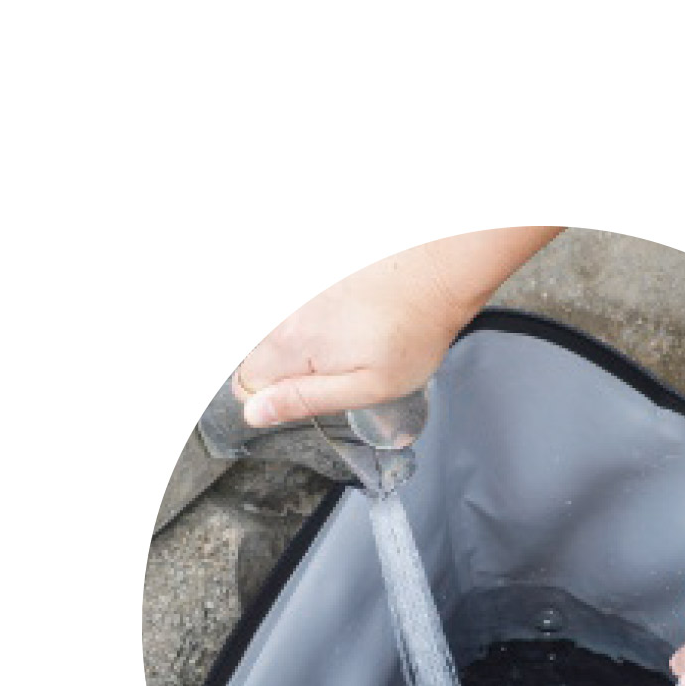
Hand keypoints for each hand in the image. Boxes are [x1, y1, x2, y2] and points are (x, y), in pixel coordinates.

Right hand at [235, 228, 561, 426]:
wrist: (438, 272)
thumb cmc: (413, 332)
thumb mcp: (367, 387)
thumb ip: (306, 400)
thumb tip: (256, 413)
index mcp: (291, 343)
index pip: (247, 385)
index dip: (280, 397)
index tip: (315, 392)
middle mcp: (282, 310)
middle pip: (260, 356)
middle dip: (292, 369)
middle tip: (342, 365)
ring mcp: (294, 288)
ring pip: (277, 331)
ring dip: (306, 341)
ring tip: (351, 337)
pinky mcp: (310, 275)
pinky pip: (295, 308)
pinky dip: (316, 314)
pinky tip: (351, 313)